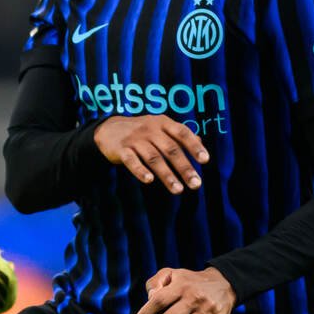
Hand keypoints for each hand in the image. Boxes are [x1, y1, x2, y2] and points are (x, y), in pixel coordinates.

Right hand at [92, 116, 207, 193]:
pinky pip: (132, 161)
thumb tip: (200, 141)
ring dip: (167, 175)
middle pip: (170, 149)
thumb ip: (178, 135)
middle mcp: (150, 129)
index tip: (205, 160)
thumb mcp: (159, 128)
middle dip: (184, 168)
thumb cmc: (140, 132)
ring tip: (178, 190)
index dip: (194, 146)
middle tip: (196, 184)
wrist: (108, 129)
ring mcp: (135, 139)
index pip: (182, 133)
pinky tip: (149, 180)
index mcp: (162, 123)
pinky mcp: (121, 150)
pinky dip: (140, 170)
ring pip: (154, 158)